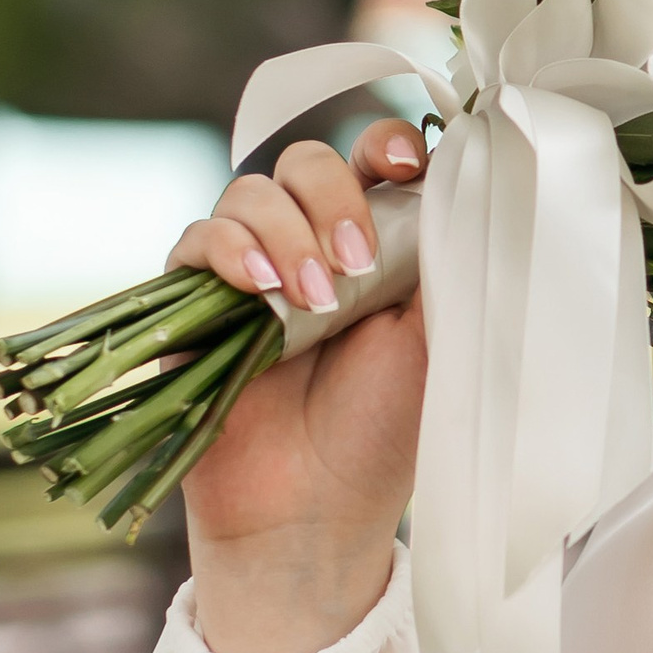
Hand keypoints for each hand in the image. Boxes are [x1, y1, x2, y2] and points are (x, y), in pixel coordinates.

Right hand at [173, 120, 430, 652]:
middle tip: (356, 264)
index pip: (375, 160)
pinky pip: (194, 239)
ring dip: (285, 233)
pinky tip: (259, 291)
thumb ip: (440, 253)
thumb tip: (458, 175)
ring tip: (312, 302)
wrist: (317, 508)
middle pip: (307, 161)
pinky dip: (226, 250)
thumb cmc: (386, 429)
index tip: (401, 163)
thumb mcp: (436, 333)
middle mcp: (314, 247)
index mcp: (380, 246)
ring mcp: (252, 271)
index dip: (384, 144)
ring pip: (250, 192)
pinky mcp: (196, 304)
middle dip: (332, 197)